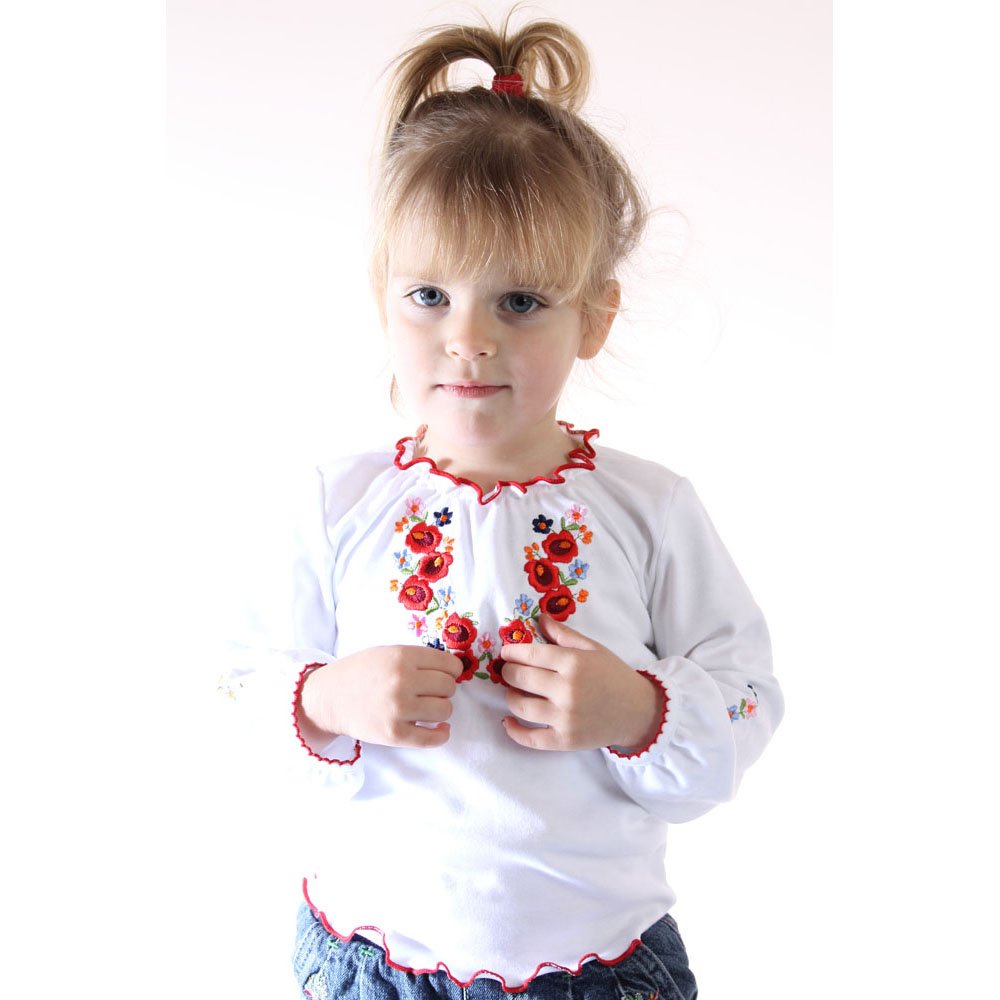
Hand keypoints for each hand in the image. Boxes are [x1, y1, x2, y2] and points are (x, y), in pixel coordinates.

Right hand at [297, 645, 462, 749]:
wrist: (329, 698)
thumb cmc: (361, 672)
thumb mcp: (389, 652)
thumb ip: (418, 659)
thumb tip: (455, 670)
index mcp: (402, 656)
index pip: (449, 665)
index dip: (452, 671)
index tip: (446, 675)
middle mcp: (402, 681)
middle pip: (449, 687)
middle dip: (444, 689)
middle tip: (430, 692)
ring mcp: (398, 709)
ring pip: (445, 710)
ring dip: (441, 710)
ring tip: (427, 707)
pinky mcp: (394, 734)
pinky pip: (433, 738)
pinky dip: (442, 734)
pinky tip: (438, 728)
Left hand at [499, 614, 663, 751]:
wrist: (639, 712)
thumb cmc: (614, 675)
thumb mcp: (593, 649)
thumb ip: (564, 634)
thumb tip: (539, 619)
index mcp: (574, 663)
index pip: (530, 655)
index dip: (512, 652)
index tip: (506, 652)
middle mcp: (567, 690)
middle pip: (520, 679)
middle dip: (508, 672)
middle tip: (508, 670)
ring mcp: (565, 718)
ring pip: (520, 707)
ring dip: (510, 696)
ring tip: (514, 691)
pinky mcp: (565, 740)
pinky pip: (530, 739)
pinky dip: (514, 731)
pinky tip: (508, 722)